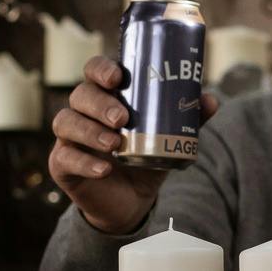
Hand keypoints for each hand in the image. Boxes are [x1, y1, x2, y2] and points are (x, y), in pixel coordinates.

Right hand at [48, 54, 221, 236]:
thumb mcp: (169, 138)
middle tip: (122, 117)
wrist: (130, 201)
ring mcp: (69, 138)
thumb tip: (210, 99)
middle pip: (80, 94)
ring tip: (115, 142)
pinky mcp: (61, 165)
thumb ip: (188, 119)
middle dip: (100, 103)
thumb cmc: (146, 158)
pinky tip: (104, 169)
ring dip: (90, 130)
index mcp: (106, 96)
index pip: (94, 71)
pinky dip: (85, 163)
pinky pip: (64, 158)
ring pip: (66, 122)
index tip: (118, 77)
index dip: (102, 69)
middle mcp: (83, 112)